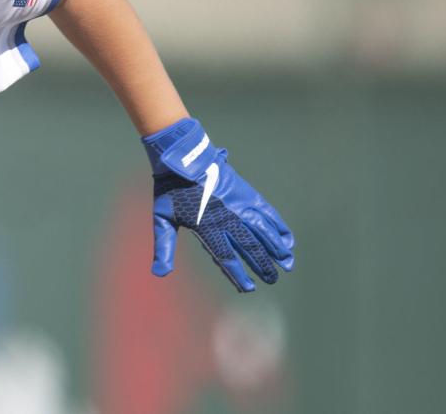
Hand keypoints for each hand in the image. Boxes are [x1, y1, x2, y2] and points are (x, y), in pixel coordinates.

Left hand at [142, 118, 294, 291]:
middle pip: (249, 246)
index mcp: (206, 226)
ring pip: (262, 231)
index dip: (238, 274)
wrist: (184, 158)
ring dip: (276, 248)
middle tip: (272, 280)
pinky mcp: (246, 193)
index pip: (226, 256)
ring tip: (287, 264)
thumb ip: (164, 247)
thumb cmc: (171, 190)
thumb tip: (159, 273)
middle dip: (262, 265)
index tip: (248, 288)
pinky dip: (278, 226)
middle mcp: (226, 217)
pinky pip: (267, 212)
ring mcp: (239, 204)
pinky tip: (287, 239)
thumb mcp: (162, 218)